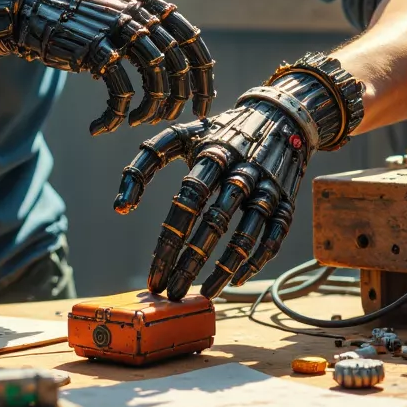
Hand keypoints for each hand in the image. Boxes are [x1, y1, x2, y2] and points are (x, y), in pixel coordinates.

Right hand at [0, 0, 214, 134]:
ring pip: (154, 80)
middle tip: (175, 118)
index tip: (204, 103)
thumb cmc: (73, 14)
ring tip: (140, 122)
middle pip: (177, 64)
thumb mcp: (115, 9)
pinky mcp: (96, 51)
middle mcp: (138, 14)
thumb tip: (170, 60)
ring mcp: (118, 31)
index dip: (203, 76)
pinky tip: (101, 127)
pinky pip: (121, 93)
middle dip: (183, 98)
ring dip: (151, 109)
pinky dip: (116, 117)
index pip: (191, 41)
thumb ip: (142, 25)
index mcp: (148, 4)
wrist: (27, 8)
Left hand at [113, 53, 363, 297]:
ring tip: (205, 292)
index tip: (154, 274)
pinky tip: (237, 278)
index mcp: (213, 154)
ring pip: (248, 232)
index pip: (187, 200)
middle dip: (192, 260)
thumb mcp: (183, 135)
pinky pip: (275, 234)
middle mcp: (242, 170)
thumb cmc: (220, 132)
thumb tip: (119, 207)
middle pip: (215, 220)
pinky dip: (258, 258)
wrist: (281, 115)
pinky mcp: (287, 201)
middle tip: (173, 292)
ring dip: (226, 266)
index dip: (170, 240)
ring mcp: (267, 186)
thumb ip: (145, 162)